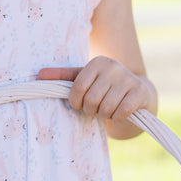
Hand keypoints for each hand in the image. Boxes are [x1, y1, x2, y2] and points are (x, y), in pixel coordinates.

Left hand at [38, 58, 153, 123]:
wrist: (136, 92)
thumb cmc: (104, 87)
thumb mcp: (83, 79)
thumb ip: (62, 77)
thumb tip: (39, 74)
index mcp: (97, 62)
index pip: (77, 88)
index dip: (76, 102)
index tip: (79, 105)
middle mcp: (113, 66)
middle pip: (91, 100)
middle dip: (91, 110)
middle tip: (96, 108)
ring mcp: (128, 78)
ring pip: (106, 108)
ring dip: (104, 115)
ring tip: (107, 110)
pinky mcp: (140, 91)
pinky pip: (122, 112)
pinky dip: (118, 117)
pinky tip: (119, 113)